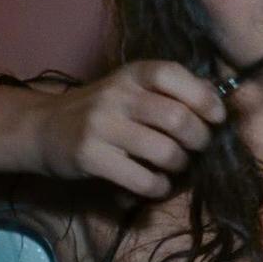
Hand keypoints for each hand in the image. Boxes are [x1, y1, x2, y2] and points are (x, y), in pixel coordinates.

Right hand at [32, 61, 225, 197]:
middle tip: (196, 149)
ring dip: (180, 166)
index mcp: (132, 74)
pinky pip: (143, 179)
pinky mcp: (91, 157)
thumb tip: (218, 100)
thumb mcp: (130, 89)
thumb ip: (168, 92)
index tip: (216, 118)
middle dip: (199, 140)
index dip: (204, 97)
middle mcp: (117, 95)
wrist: (44, 128)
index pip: (173, 75)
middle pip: (178, 119)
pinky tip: (156, 185)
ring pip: (165, 152)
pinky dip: (159, 187)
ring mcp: (102, 126)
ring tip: (175, 167)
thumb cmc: (101, 111)